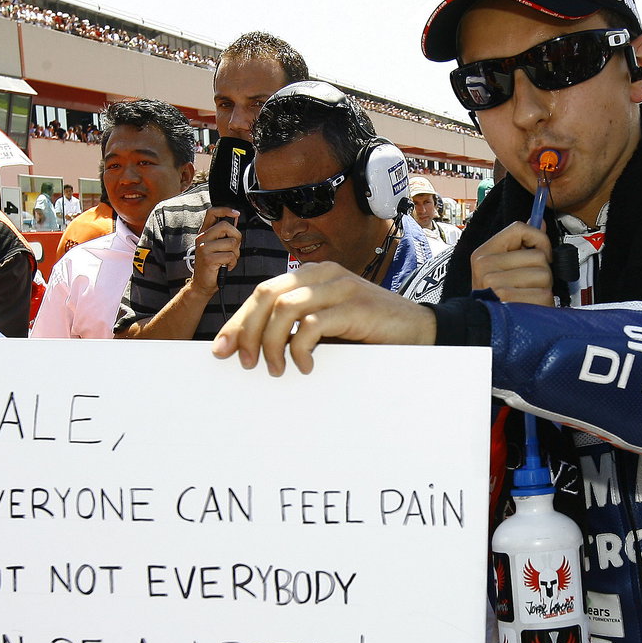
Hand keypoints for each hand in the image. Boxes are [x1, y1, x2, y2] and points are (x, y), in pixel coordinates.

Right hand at [188, 207, 242, 298]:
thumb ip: (224, 235)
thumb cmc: (213, 265)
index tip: (236, 213)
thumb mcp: (217, 247)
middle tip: (234, 248)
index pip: (212, 213)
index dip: (225, 210)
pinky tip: (226, 266)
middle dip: (236, 237)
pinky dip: (232, 263)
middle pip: (226, 226)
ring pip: (231, 243)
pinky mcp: (208, 258)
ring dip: (235, 253)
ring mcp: (203, 248)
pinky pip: (230, 256)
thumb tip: (235, 220)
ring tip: (228, 259)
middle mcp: (202, 238)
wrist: (202, 284)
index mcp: (204, 233)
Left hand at [211, 262, 435, 375]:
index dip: (238, 321)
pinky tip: (306, 366)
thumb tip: (252, 348)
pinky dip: (300, 348)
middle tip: (244, 362)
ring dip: (272, 343)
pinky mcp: (355, 306)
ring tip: (276, 368)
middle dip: (247, 330)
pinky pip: (311, 324)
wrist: (420, 332)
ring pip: (285, 308)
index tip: (221, 349)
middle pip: (267, 295)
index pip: (263, 292)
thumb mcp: (327, 327)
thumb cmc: (370, 333)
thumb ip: (297, 327)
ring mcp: (340, 287)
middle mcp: (324, 274)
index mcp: (312, 275)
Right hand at [470, 222, 554, 306]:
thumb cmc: (496, 297)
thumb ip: (520, 243)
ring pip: (544, 274)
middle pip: (538, 255)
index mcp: (482, 255)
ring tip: (529, 295)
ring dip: (544, 288)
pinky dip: (545, 302)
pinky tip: (531, 307)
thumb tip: (538, 221)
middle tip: (529, 284)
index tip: (540, 252)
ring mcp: (496, 286)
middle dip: (542, 270)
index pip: (518, 228)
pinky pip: (545, 294)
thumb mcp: (501, 266)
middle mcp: (485, 268)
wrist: (486, 330)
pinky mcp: (511, 303)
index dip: (538, 238)